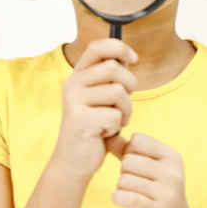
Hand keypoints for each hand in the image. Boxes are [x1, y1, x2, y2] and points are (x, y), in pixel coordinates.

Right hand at [51, 38, 137, 182]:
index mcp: (77, 75)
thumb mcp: (99, 97)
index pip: (97, 47)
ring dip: (125, 109)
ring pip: (118, 92)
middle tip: (123, 103)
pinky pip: (115, 115)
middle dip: (129, 85)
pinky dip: (117, 126)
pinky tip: (105, 133)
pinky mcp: (81, 121)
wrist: (73, 160)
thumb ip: (108, 78)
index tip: (133, 58)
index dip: (119, 47)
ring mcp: (74, 102)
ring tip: (116, 120)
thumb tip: (126, 56)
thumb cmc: (93, 127)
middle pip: (113, 67)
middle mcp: (72, 84)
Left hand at [111, 133, 197, 207]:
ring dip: (123, 189)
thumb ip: (127, 151)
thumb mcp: (147, 170)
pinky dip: (118, 199)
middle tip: (136, 186)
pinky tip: (125, 203)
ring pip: (124, 180)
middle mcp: (173, 173)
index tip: (137, 167)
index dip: (129, 152)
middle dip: (125, 173)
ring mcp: (167, 193)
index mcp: (172, 158)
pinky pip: (124, 197)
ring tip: (136, 197)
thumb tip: (109, 137)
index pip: (138, 140)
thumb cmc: (155, 196)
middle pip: (128, 161)